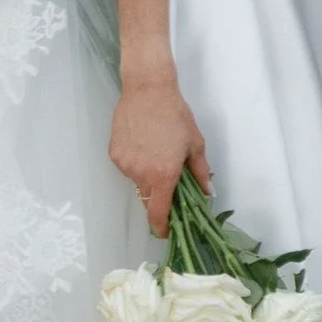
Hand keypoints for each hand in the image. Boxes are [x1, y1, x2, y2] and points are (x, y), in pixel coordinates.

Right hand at [111, 78, 208, 233]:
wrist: (147, 90)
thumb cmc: (175, 114)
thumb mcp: (194, 144)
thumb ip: (200, 172)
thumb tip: (207, 193)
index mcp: (163, 175)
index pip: (158, 213)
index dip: (161, 227)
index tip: (166, 231)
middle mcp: (141, 174)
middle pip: (148, 198)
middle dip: (158, 196)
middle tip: (167, 179)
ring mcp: (125, 164)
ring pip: (137, 181)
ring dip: (147, 176)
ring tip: (156, 151)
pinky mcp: (114, 154)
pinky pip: (127, 167)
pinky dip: (136, 163)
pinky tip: (143, 143)